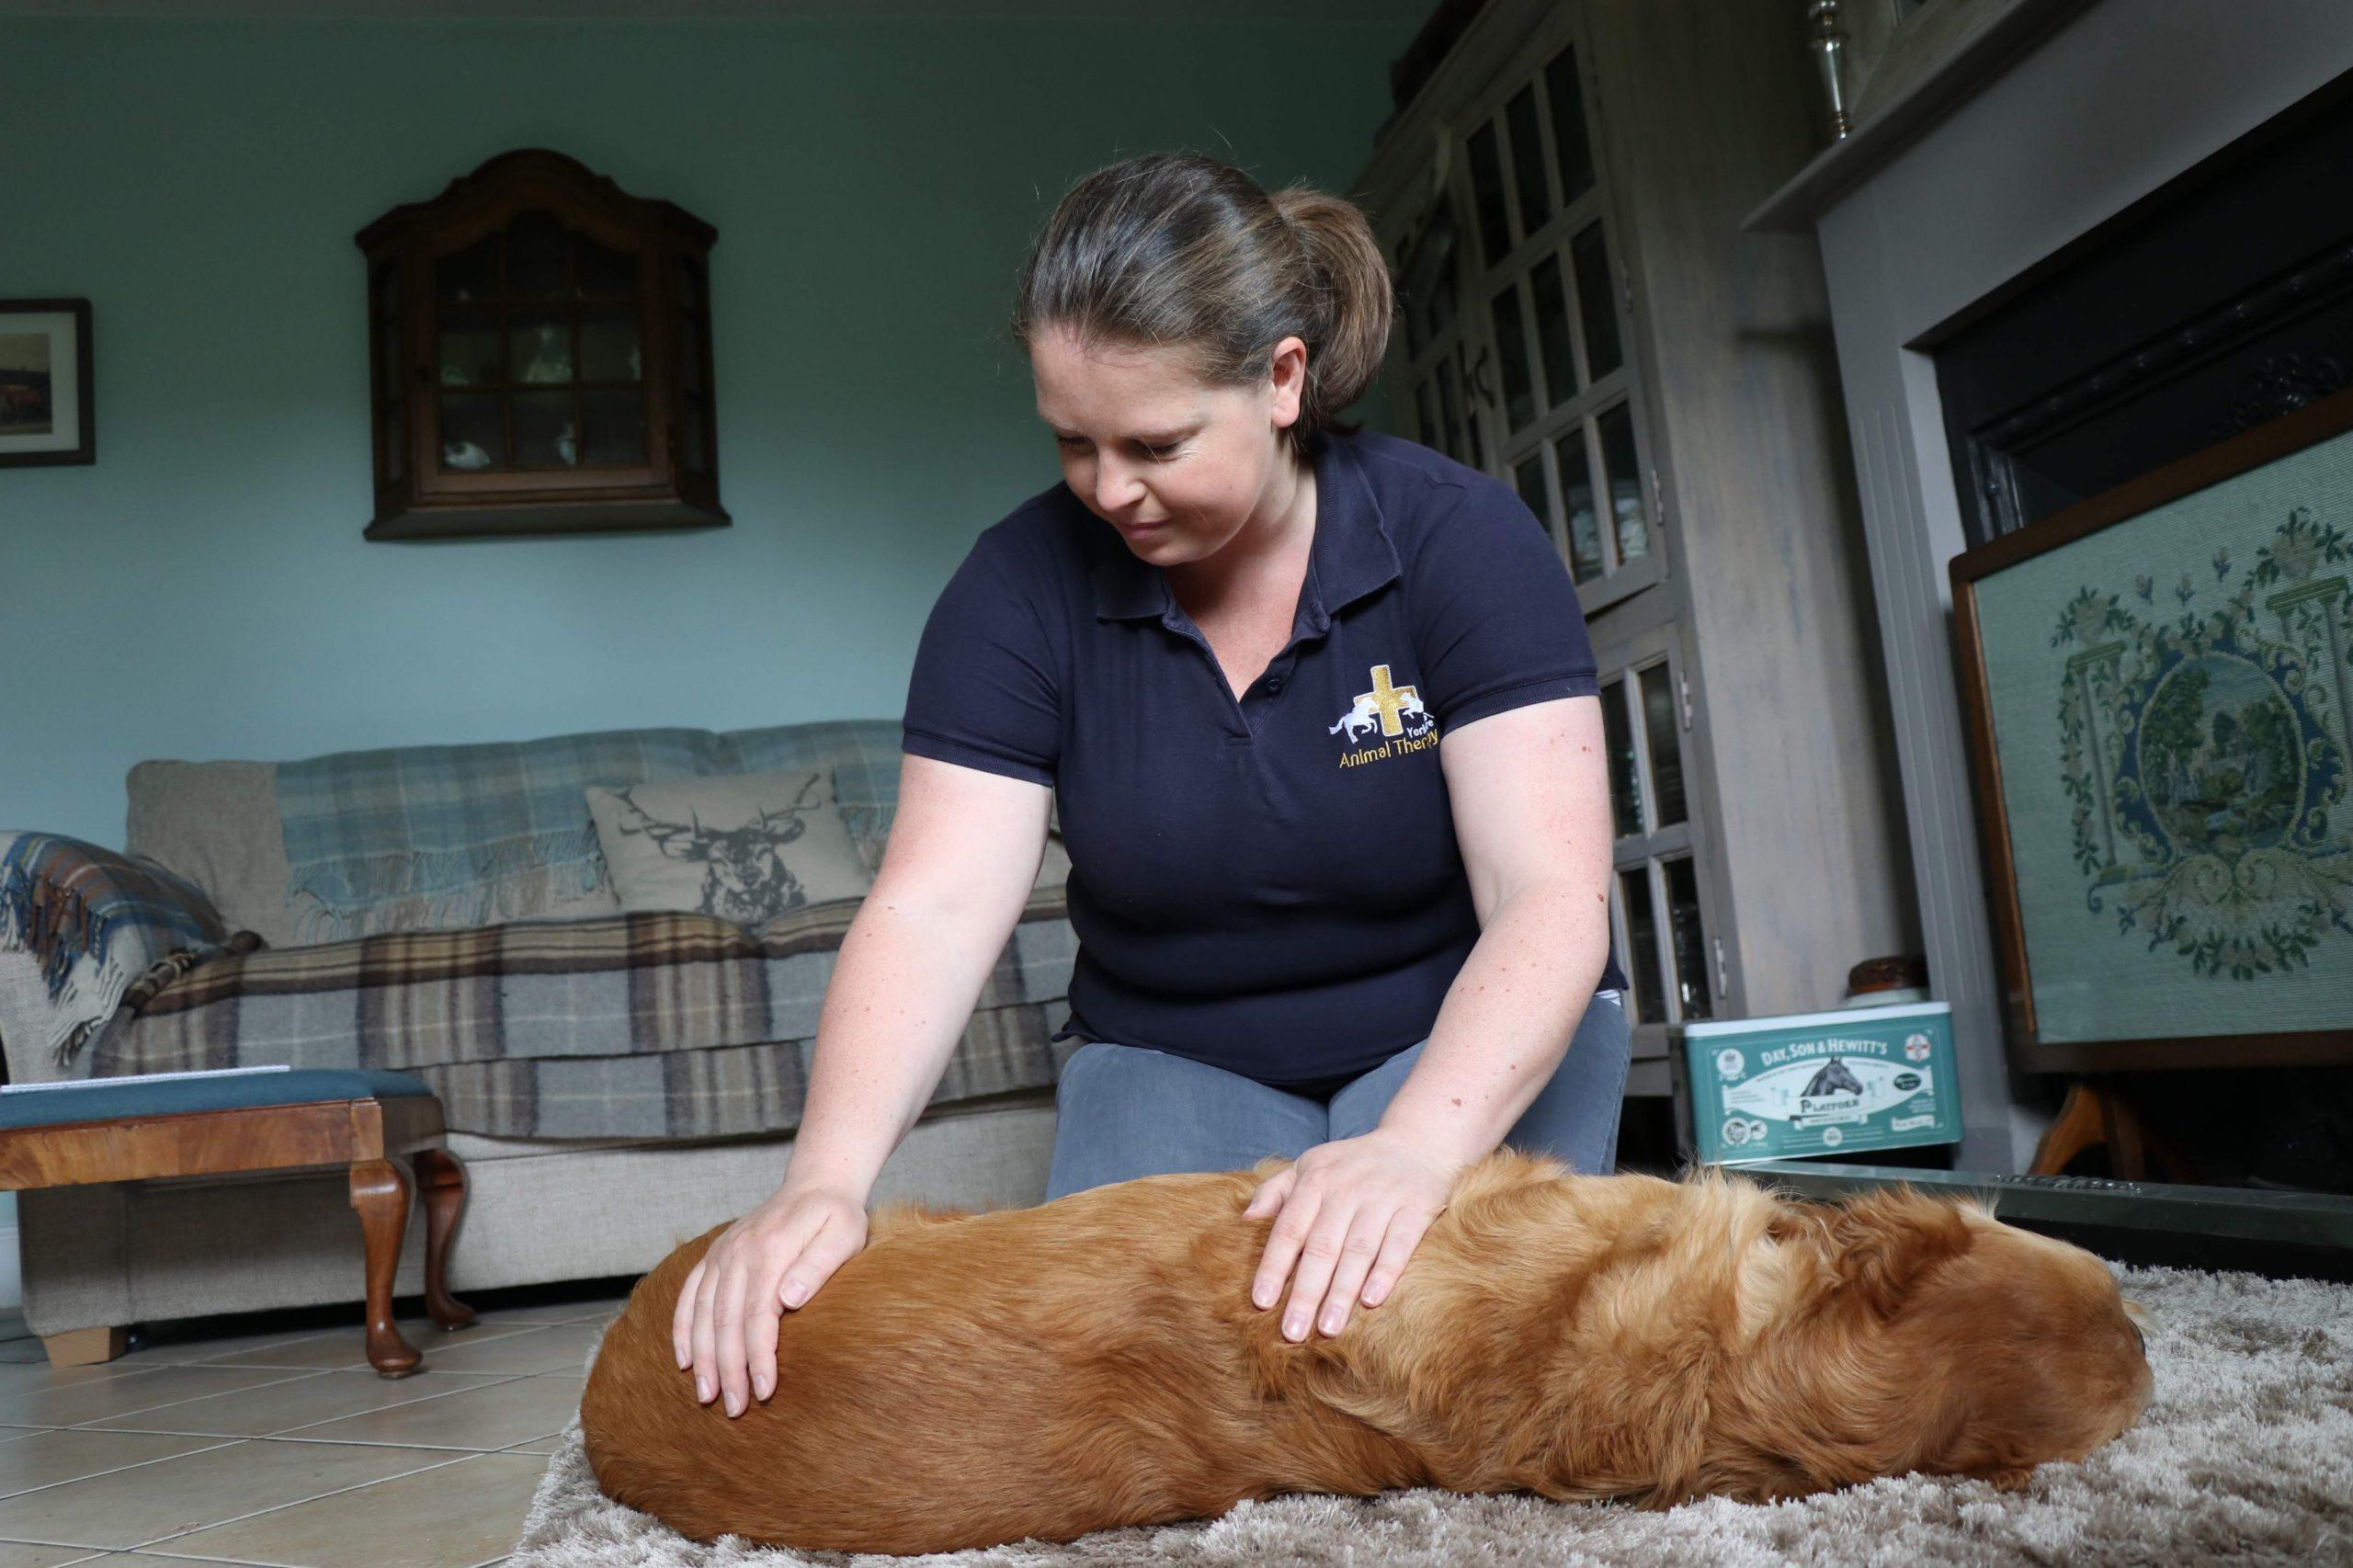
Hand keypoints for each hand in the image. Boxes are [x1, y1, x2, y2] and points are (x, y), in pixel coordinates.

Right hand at [671, 1182, 867, 1417]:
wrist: (815, 1183)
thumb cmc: (837, 1216)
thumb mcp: (844, 1235)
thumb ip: (817, 1266)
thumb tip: (788, 1299)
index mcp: (769, 1250)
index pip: (757, 1315)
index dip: (757, 1357)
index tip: (765, 1391)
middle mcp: (737, 1252)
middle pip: (726, 1321)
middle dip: (728, 1369)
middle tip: (734, 1408)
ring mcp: (722, 1253)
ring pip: (703, 1313)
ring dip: (702, 1357)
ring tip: (706, 1396)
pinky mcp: (714, 1255)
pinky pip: (689, 1294)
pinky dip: (682, 1329)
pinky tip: (683, 1360)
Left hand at [1241, 1128, 1460, 1341]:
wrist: (1417, 1143)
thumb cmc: (1353, 1164)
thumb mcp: (1310, 1164)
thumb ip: (1275, 1191)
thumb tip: (1245, 1220)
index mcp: (1316, 1181)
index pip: (1289, 1229)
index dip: (1274, 1266)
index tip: (1261, 1302)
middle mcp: (1347, 1189)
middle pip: (1322, 1247)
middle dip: (1306, 1292)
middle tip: (1293, 1331)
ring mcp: (1383, 1198)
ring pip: (1358, 1251)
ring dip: (1342, 1292)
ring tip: (1328, 1328)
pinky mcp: (1416, 1208)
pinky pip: (1400, 1244)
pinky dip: (1386, 1272)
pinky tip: (1372, 1301)